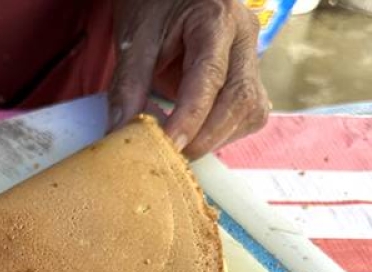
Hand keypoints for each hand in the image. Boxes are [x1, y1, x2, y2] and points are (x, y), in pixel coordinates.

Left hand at [108, 0, 270, 158]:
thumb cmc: (152, 6)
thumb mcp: (135, 38)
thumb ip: (128, 85)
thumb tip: (120, 132)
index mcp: (217, 18)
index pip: (210, 75)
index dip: (191, 117)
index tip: (168, 145)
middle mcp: (244, 37)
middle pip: (240, 98)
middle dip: (207, 136)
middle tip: (171, 157)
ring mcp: (251, 57)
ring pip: (249, 110)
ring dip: (216, 138)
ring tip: (180, 146)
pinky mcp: (247, 76)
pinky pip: (246, 114)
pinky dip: (221, 133)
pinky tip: (195, 135)